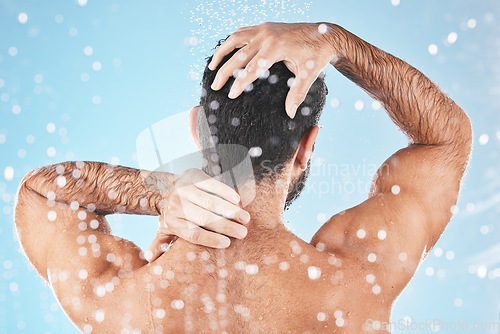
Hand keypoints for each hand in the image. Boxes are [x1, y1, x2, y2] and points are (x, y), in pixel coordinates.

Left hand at [145, 168, 249, 261]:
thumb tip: (149, 260)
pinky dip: (226, 192)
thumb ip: (160, 245)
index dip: (210, 239)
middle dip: (226, 226)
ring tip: (245, 218)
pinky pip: (212, 184)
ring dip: (230, 210)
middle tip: (243, 233)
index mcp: (171, 221)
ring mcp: (184, 189)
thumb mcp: (163, 231)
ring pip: (210, 201)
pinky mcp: (193, 176)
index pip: (193, 233)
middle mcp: (177, 204)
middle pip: (204, 218)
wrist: (163, 186)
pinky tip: (238, 200)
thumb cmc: (171, 215)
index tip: (227, 243)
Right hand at [209, 22, 334, 117]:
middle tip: (215, 86)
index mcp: (276, 47)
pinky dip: (231, 41)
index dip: (239, 84)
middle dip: (224, 72)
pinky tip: (226, 51)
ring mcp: (264, 29)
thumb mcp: (308, 74)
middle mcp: (266, 35)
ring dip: (222, 52)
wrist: (326, 34)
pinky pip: (242, 32)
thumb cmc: (317, 55)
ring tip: (211, 66)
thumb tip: (290, 113)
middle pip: (238, 56)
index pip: (251, 69)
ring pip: (235, 39)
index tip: (230, 95)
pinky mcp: (265, 26)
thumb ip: (297, 94)